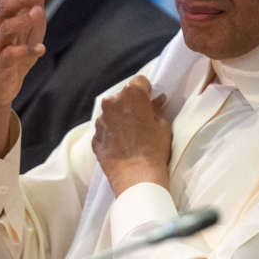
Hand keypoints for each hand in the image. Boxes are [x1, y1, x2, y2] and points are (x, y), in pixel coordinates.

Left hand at [92, 76, 171, 196]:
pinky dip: (112, 134)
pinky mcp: (95, 137)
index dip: (146, 91)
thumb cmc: (154, 149)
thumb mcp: (163, 126)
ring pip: (112, 113)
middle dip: (131, 105)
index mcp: (131, 95)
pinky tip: (123, 145)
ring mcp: (101, 120)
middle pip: (123, 97)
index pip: (139, 81)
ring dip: (120, 119)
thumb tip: (156, 101)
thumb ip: (157, 109)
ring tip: (132, 136)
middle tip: (142, 120)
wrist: (136, 176)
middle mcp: (112, 103)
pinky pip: (105, 129)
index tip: (150, 101)